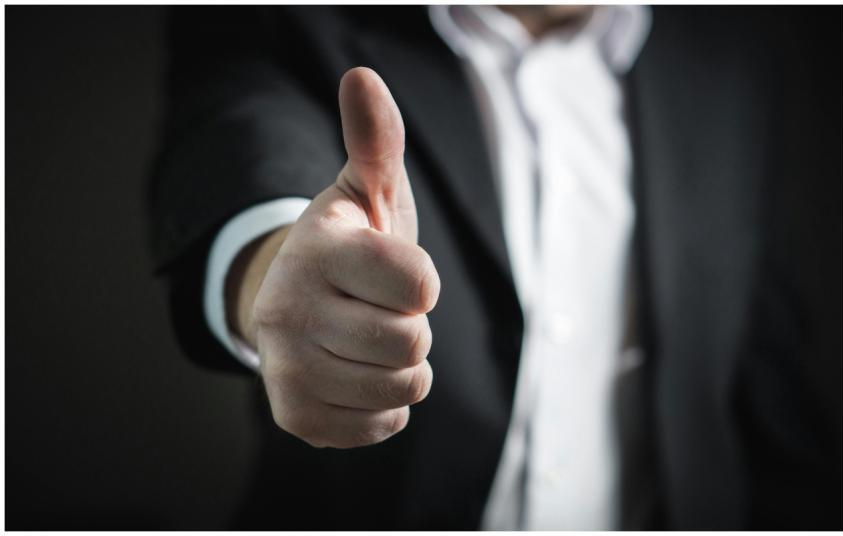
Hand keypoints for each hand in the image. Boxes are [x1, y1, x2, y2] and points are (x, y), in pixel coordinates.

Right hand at [248, 67, 439, 447]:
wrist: (296, 304)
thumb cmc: (349, 248)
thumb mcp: (364, 191)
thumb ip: (375, 140)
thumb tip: (363, 79)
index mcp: (317, 248)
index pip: (420, 283)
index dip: (421, 281)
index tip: (395, 273)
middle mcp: (288, 309)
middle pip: (412, 342)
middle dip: (411, 327)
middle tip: (379, 310)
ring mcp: (285, 368)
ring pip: (403, 388)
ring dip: (403, 366)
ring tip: (370, 340)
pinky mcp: (294, 416)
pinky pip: (383, 424)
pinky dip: (387, 405)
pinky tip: (358, 374)